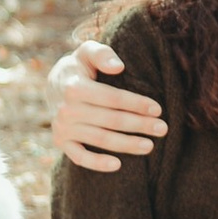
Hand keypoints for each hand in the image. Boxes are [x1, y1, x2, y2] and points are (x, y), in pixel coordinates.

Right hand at [47, 38, 168, 174]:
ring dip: (126, 144)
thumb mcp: (87, 52)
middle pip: (110, 120)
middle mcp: (66, 109)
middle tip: (163, 129)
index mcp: (74, 86)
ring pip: (100, 139)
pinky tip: (118, 165)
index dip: (136, 104)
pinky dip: (97, 163)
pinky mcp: (61, 142)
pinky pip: (79, 157)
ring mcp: (63, 127)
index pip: (112, 98)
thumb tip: (118, 67)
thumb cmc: (80, 67)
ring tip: (149, 146)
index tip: (158, 109)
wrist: (54, 85)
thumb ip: (102, 54)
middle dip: (139, 125)